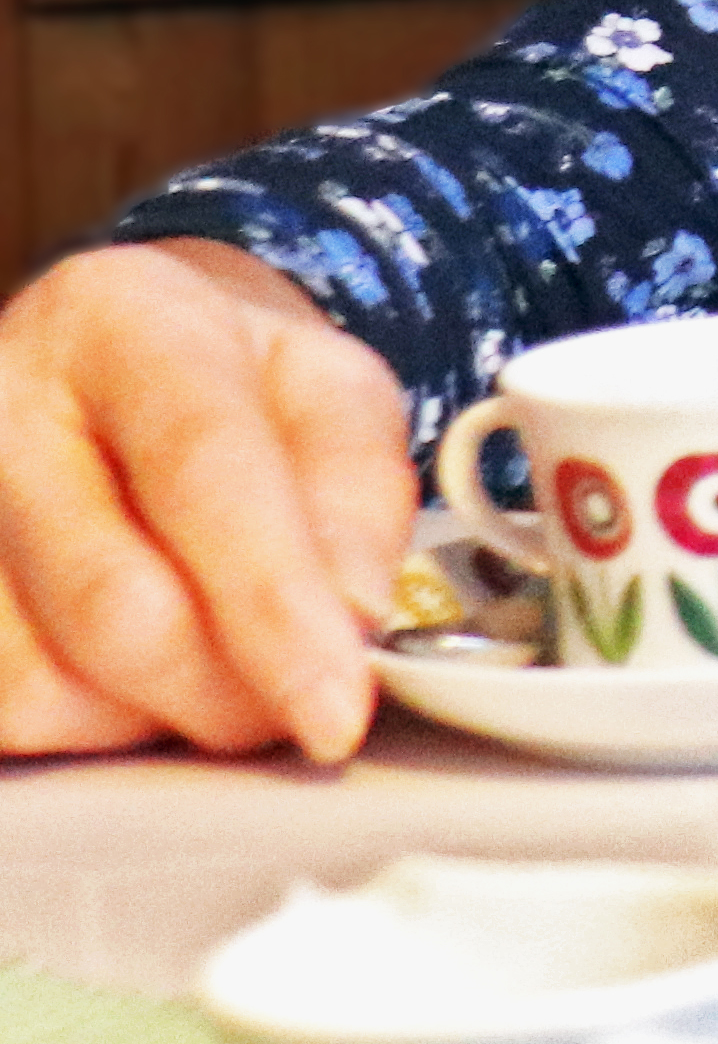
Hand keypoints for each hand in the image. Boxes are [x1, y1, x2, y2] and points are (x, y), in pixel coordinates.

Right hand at [0, 242, 409, 760]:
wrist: (108, 358)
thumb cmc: (235, 378)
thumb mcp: (332, 391)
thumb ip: (357, 496)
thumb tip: (353, 619)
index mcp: (123, 322)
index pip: (200, 470)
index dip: (273, 602)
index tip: (339, 709)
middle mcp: (0, 406)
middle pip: (116, 603)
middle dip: (233, 688)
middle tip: (306, 699)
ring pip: (48, 681)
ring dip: (162, 708)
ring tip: (215, 649)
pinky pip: (8, 709)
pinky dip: (94, 721)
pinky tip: (136, 665)